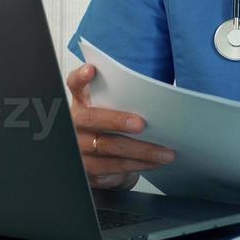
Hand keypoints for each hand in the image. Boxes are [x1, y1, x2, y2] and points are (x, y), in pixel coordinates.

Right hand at [65, 62, 174, 189]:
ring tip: (165, 152)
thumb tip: (154, 96)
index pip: (74, 84)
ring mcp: (79, 148)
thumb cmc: (113, 129)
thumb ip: (123, 100)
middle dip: (117, 121)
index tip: (92, 70)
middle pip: (91, 119)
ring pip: (108, 147)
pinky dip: (138, 164)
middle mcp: (76, 123)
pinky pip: (115, 166)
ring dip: (140, 150)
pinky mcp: (89, 169)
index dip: (80, 77)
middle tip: (141, 124)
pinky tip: (155, 162)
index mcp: (82, 102)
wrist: (104, 162)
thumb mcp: (114, 110)